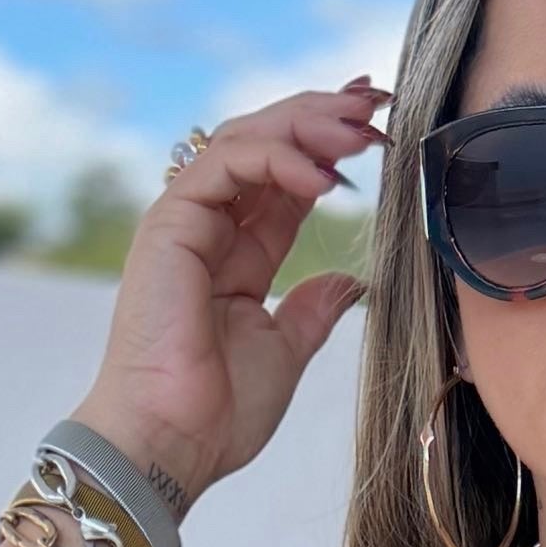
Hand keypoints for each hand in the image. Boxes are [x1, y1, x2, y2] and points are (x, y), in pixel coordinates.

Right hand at [70, 80, 387, 514]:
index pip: (285, 178)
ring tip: (359, 130)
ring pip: (245, 139)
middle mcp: (209, 226)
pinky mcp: (170, 222)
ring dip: (307, 126)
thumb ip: (313, 309)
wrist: (173, 442)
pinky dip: (278, 158)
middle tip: (375, 104)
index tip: (375, 124)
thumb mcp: (285, 351)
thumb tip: (351, 282)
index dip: (328, 145)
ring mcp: (186, 220)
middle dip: (321, 117)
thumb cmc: (217, 413)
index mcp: (236, 254)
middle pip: (266, 144)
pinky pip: (227, 163)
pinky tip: (324, 177)